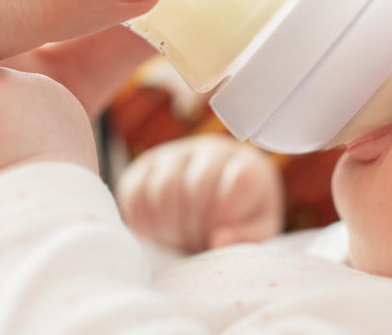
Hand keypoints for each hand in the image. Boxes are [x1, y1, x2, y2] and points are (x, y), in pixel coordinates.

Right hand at [116, 135, 283, 252]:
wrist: (211, 207)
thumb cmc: (239, 221)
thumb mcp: (255, 234)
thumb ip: (247, 238)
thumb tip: (218, 240)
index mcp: (248, 165)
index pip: (240, 181)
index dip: (226, 215)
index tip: (221, 232)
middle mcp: (212, 150)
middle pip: (196, 187)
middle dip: (195, 225)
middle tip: (198, 240)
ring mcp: (176, 154)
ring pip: (162, 188)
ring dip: (170, 224)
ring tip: (182, 235)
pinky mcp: (146, 166)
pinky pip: (135, 193)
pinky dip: (144, 220)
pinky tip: (161, 230)